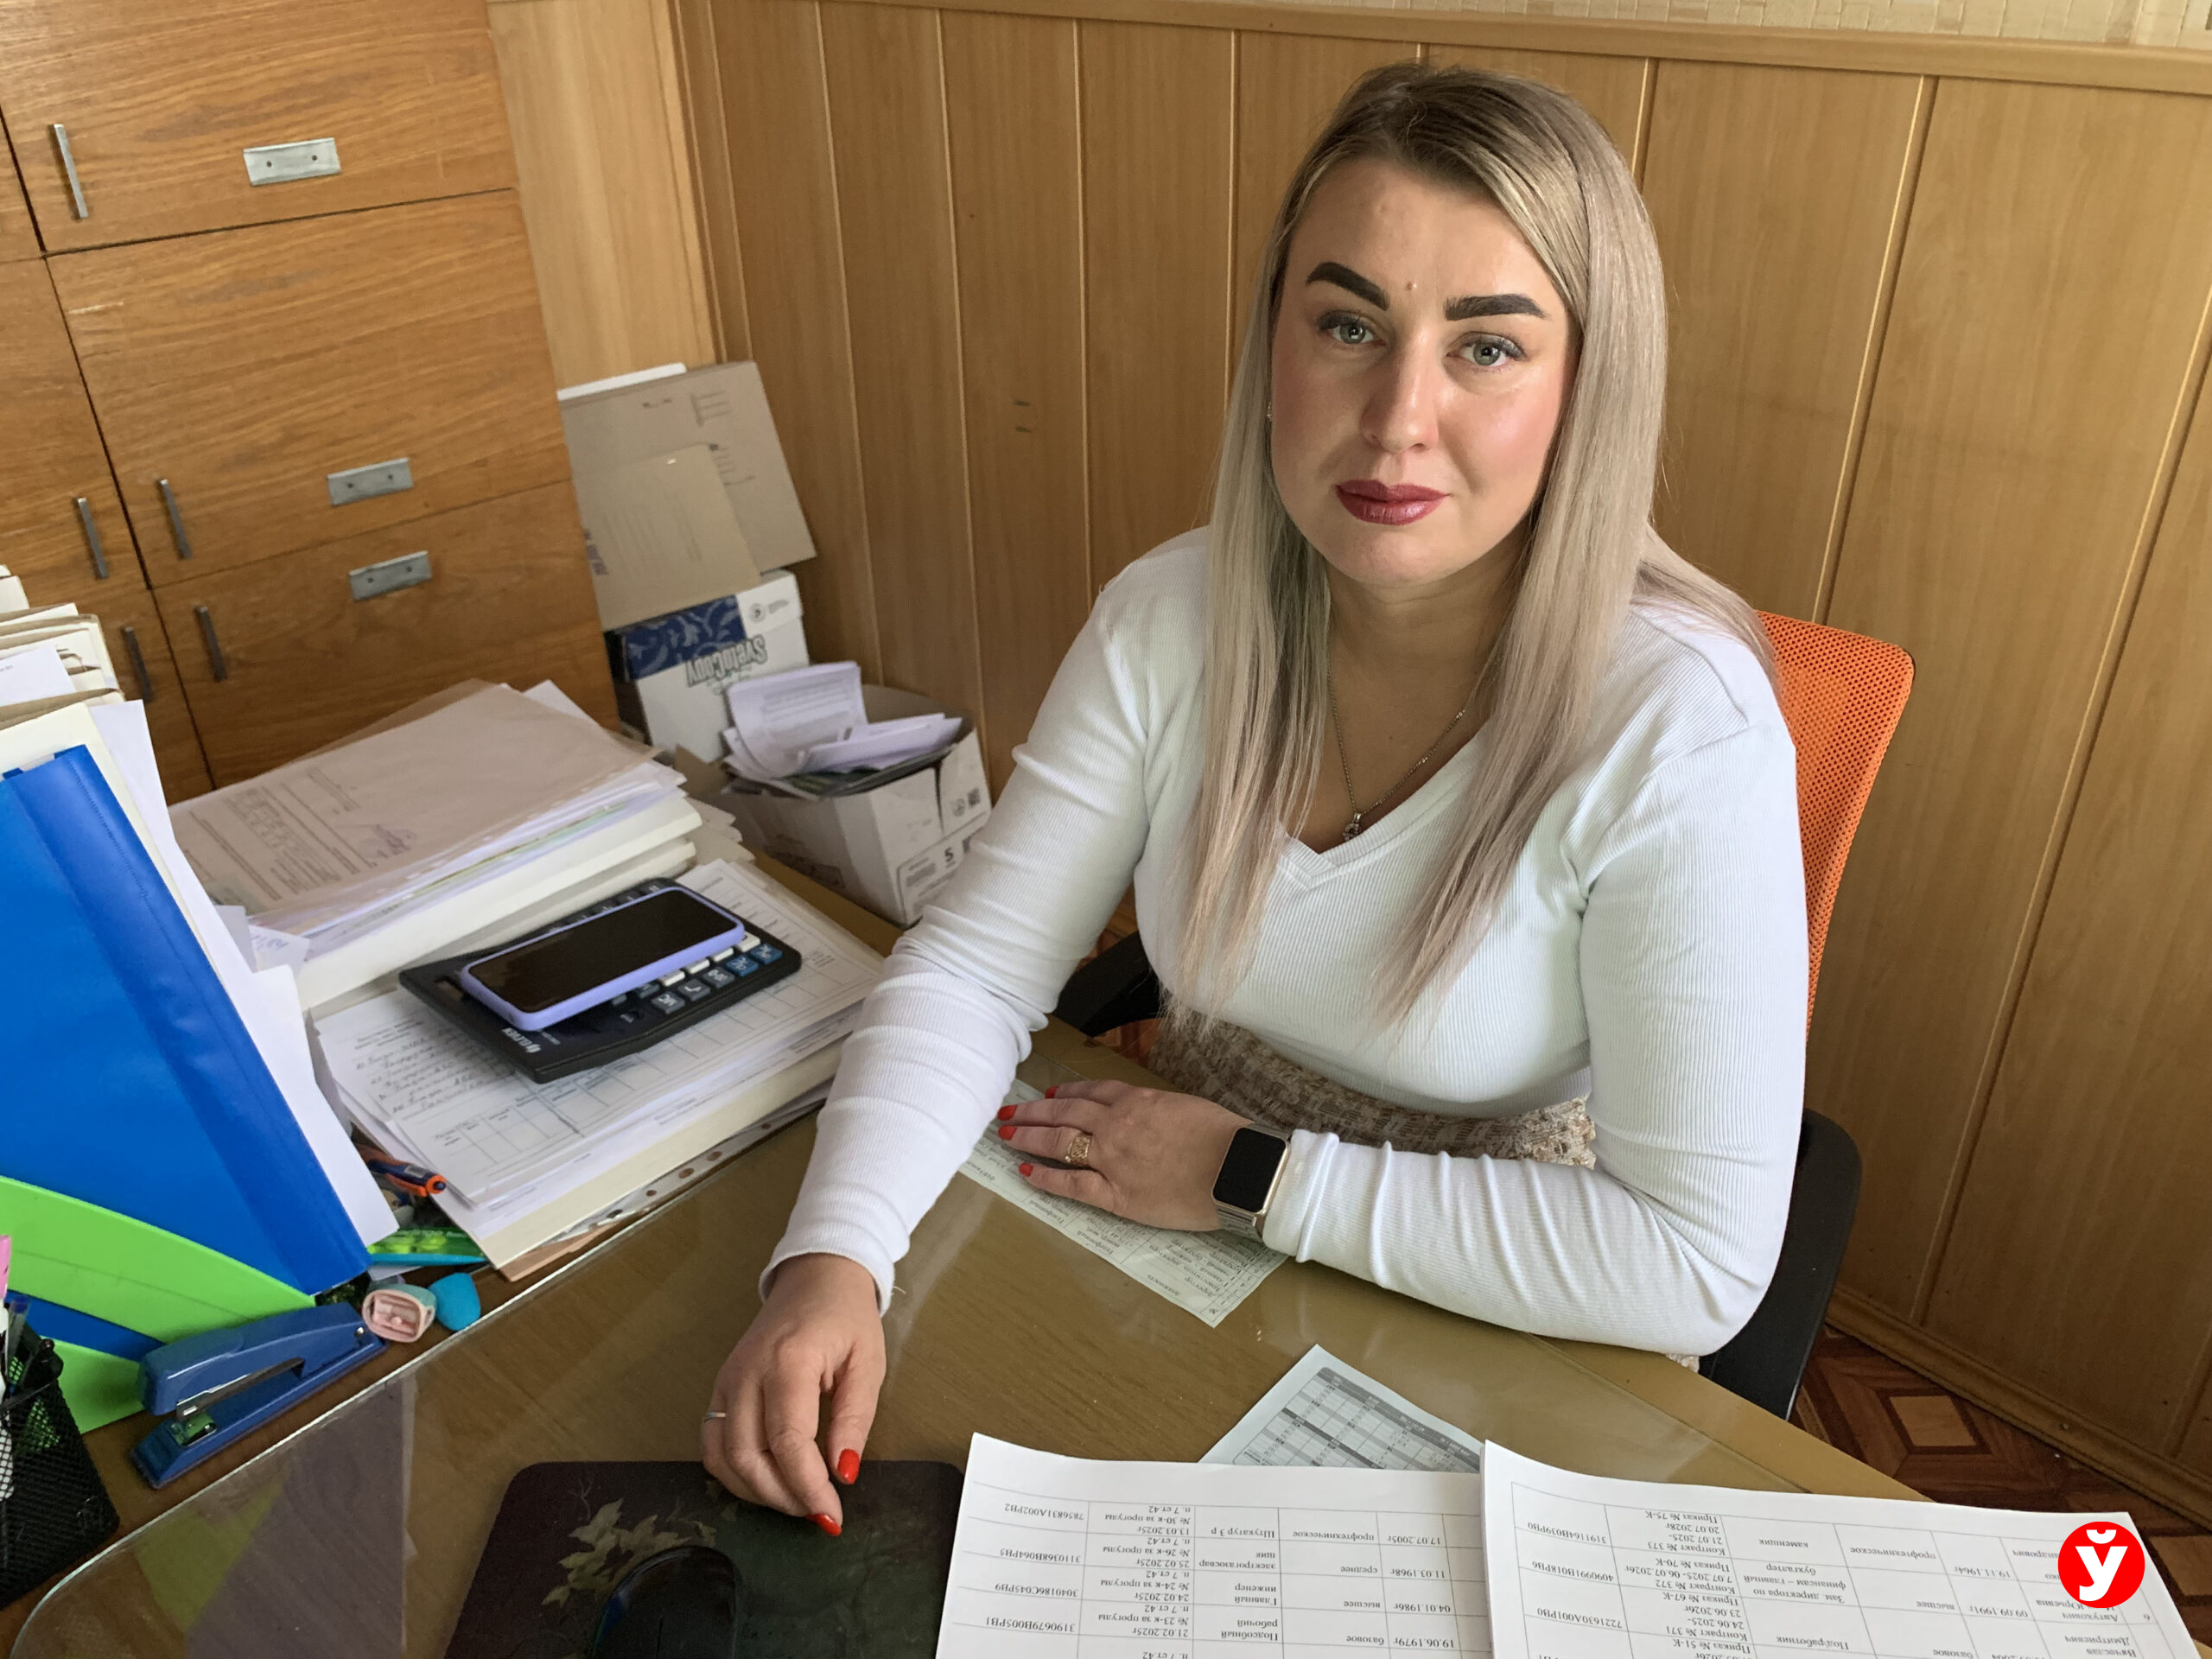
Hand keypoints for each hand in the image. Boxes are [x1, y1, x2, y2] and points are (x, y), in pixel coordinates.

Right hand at [702, 1253, 882, 1532]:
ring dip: (756, 1491)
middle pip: (746, 1456)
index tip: (832, 1514)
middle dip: (781, 1497)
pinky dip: (735, 1472)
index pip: (787, 1441)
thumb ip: (855, 1419)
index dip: (807, 1486)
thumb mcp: (867, 1364)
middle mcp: (747, 1372)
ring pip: (722, 1456)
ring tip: (796, 1500)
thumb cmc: (846, 1317)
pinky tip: (767, 1480)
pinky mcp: (720, 1386)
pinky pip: (713, 1442)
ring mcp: (727, 1379)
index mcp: (788, 1361)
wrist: (816, 1277)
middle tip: (817, 1512)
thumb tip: (843, 1473)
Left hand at [997, 1079, 1246, 1230]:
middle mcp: (1117, 1125)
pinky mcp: (1116, 1194)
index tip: (1049, 1093)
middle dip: (1033, 1112)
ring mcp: (1112, 1159)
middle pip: (1064, 1113)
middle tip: (1008, 1111)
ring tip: (1005, 1135)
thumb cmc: (1224, 1138)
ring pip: (1059, 1142)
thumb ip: (1159, 1112)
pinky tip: (1025, 1173)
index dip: (1066, 1093)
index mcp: (1138, 1101)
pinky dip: (1045, 1177)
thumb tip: (1149, 1117)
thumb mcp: (1187, 1108)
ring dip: (1028, 1137)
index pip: (1091, 1092)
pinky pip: (1071, 1184)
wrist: (1236, 1169)